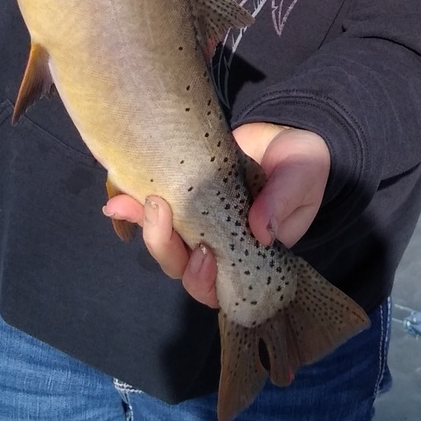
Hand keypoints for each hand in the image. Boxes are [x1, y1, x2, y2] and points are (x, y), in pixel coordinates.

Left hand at [102, 124, 331, 308]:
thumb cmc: (302, 166)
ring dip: (145, 227)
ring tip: (130, 201)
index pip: (220, 287)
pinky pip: (157, 212)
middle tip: (160, 209)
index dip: (205, 280)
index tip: (204, 251)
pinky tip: (118, 196)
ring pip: (165, 243)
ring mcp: (199, 224)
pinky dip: (135, 207)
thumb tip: (260, 231)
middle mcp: (220, 247)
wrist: (286, 134)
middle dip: (165, 247)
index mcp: (251, 256)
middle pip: (183, 268)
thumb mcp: (300, 180)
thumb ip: (281, 202)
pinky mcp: (184, 198)